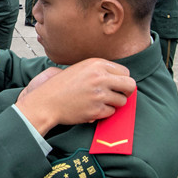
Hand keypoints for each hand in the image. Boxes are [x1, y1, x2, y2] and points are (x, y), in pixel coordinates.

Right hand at [15, 58, 136, 134]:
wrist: (46, 102)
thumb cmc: (61, 86)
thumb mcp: (80, 69)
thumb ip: (100, 70)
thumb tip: (121, 78)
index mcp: (96, 64)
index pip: (125, 72)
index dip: (121, 80)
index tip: (115, 85)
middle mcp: (99, 77)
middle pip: (130, 85)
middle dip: (126, 92)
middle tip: (118, 95)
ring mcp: (98, 94)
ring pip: (122, 101)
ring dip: (114, 103)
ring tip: (100, 102)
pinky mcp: (96, 109)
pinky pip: (111, 112)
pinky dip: (104, 113)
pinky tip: (92, 108)